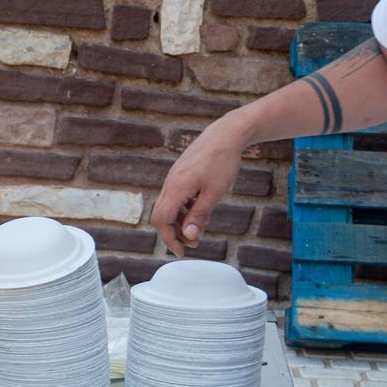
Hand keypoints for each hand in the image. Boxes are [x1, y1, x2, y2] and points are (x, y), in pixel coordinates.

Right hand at [150, 113, 247, 254]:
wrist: (225, 134)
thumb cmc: (222, 162)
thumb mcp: (213, 193)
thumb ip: (199, 215)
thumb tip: (189, 236)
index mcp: (176, 188)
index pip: (162, 221)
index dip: (170, 239)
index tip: (182, 251)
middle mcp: (170, 183)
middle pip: (161, 215)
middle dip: (174, 233)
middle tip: (193, 243)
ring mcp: (174, 177)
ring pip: (169, 206)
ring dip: (180, 221)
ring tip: (199, 228)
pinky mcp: (180, 174)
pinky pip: (175, 196)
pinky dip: (183, 209)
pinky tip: (199, 210)